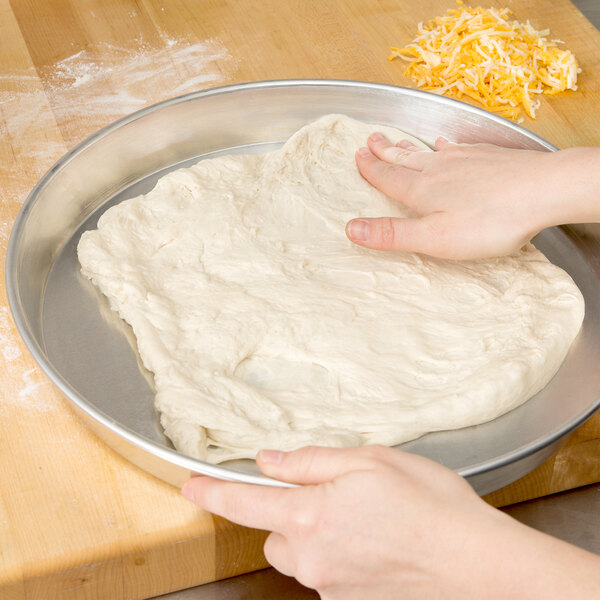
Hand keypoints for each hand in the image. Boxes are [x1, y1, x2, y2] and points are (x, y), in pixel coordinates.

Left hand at [181, 445, 598, 598]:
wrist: (478, 567)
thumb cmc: (431, 506)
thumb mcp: (372, 461)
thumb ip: (313, 461)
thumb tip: (272, 459)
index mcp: (311, 514)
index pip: (244, 502)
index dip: (213, 493)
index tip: (191, 487)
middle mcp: (312, 558)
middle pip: (275, 532)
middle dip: (291, 513)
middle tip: (334, 497)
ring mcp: (330, 587)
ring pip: (302, 556)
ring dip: (317, 536)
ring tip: (366, 522)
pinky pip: (328, 576)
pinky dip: (340, 558)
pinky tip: (376, 546)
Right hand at [346, 133, 598, 258]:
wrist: (544, 191)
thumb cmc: (489, 221)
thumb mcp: (434, 238)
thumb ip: (392, 234)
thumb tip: (349, 228)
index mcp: (422, 191)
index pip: (388, 177)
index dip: (370, 169)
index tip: (357, 156)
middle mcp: (439, 169)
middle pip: (405, 159)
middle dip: (385, 151)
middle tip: (370, 140)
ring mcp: (465, 160)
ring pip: (428, 151)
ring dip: (409, 147)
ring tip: (397, 141)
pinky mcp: (488, 158)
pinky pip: (458, 147)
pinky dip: (446, 145)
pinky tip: (446, 143)